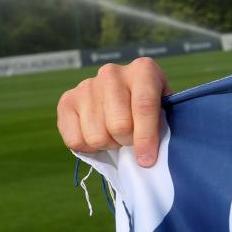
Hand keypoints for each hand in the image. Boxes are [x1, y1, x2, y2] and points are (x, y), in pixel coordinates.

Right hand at [56, 57, 170, 167]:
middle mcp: (112, 73)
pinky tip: (98, 134)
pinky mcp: (67, 100)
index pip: (144, 107)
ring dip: (109, 144)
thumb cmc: (148, 104)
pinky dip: (88, 147)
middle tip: (131, 139)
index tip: (147, 160)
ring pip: (96, 136)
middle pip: (119, 125)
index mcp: (143, 70)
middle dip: (128, 142)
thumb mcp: (164, 107)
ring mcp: (87, 85)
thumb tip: (149, 155)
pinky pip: (75, 140)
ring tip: (115, 135)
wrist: (122, 92)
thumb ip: (162, 124)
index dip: (146, 137)